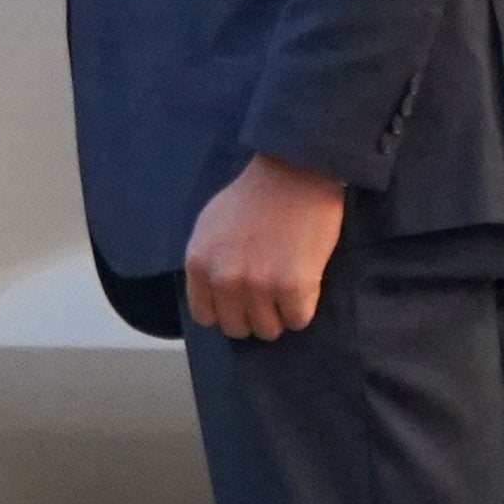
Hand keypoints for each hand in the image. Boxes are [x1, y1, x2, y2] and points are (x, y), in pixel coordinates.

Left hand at [180, 153, 348, 342]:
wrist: (295, 173)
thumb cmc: (254, 196)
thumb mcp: (210, 225)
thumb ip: (207, 261)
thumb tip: (211, 295)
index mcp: (199, 263)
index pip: (205, 316)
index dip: (226, 311)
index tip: (241, 302)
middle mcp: (224, 278)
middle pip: (237, 328)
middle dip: (253, 315)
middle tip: (269, 295)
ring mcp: (259, 285)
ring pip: (268, 330)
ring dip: (279, 315)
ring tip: (287, 289)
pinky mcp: (294, 287)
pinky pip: (297, 321)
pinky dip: (304, 309)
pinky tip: (305, 284)